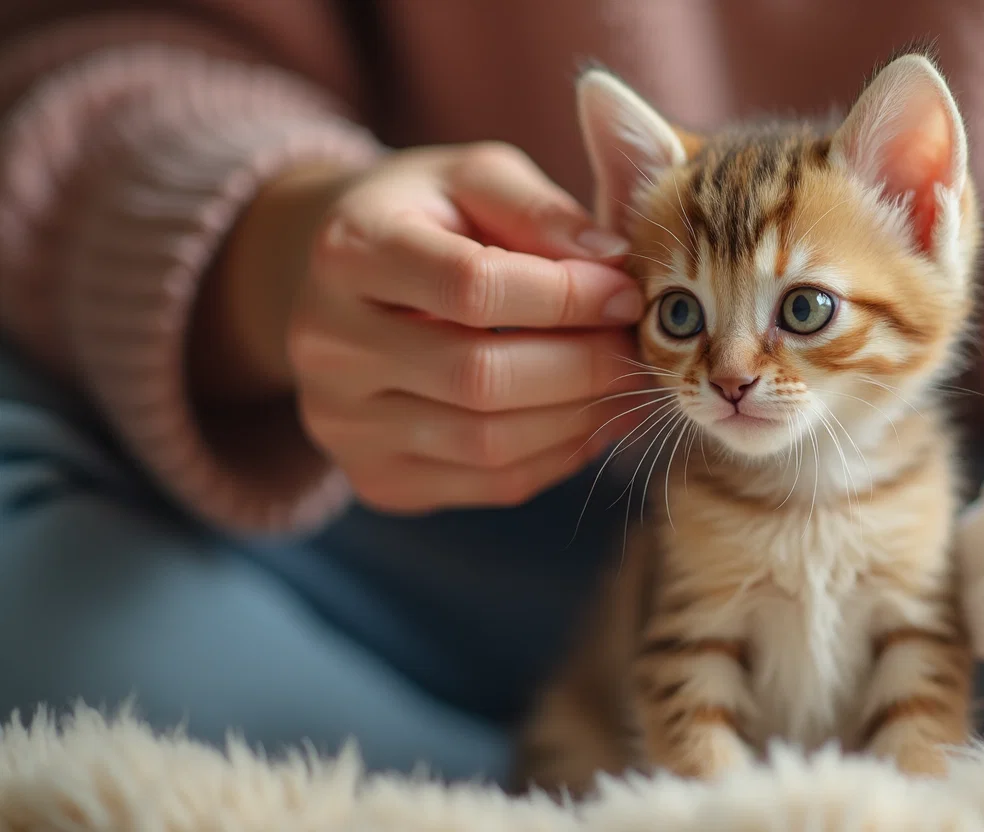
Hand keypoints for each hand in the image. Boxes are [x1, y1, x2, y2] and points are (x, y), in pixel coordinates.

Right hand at [196, 141, 649, 512]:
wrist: (348, 283)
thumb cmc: (432, 217)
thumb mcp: (475, 178)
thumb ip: (539, 208)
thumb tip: (612, 261)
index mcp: (350, 251)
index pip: (471, 287)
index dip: (565, 296)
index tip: (626, 292)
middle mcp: (327, 344)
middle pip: (479, 376)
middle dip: (582, 365)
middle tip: (636, 347)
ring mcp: (343, 423)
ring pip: (489, 443)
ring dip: (580, 417)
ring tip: (625, 381)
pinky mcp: (376, 478)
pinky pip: (492, 484)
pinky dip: (562, 456)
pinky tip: (594, 418)